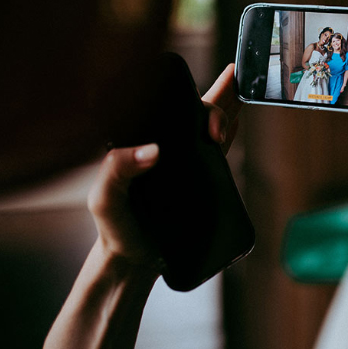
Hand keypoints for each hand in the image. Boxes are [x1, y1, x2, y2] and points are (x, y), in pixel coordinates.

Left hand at [87, 64, 241, 267]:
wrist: (135, 262)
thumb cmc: (114, 229)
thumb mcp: (105, 199)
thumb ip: (117, 170)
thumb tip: (153, 151)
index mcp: (140, 142)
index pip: (168, 108)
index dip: (190, 99)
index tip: (206, 113)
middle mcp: (165, 146)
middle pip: (195, 110)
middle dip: (217, 95)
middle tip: (228, 96)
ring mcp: (185, 161)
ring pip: (209, 125)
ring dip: (227, 106)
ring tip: (242, 85)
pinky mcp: (200, 179)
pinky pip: (219, 150)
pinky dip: (231, 131)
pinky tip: (238, 119)